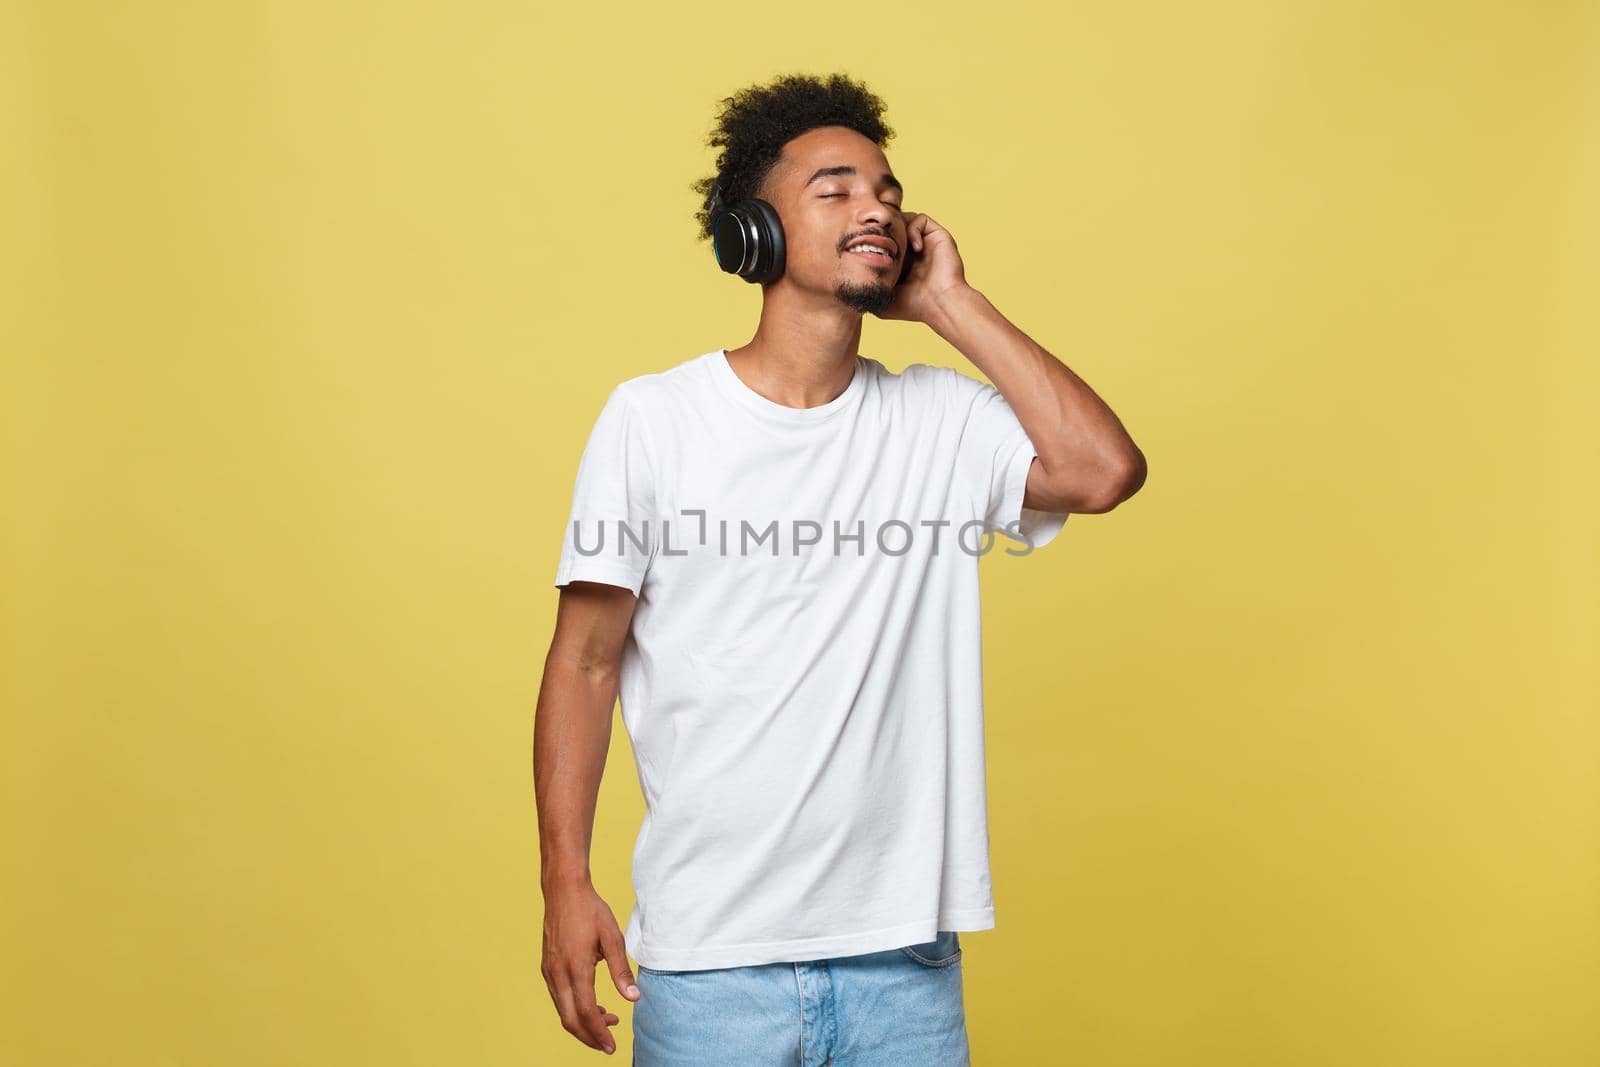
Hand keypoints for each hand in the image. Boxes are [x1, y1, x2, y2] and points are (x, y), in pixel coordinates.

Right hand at [540, 879, 637, 1054]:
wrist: (563, 891)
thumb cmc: (590, 911)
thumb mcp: (613, 938)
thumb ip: (621, 971)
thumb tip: (633, 998)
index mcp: (576, 967)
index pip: (586, 1012)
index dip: (599, 1033)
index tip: (612, 1045)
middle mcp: (558, 973)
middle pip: (570, 1019)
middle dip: (589, 1037)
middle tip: (608, 1045)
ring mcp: (549, 971)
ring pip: (563, 1011)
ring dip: (583, 1023)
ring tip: (608, 1020)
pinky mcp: (547, 967)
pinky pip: (559, 998)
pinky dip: (574, 1009)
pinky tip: (593, 1004)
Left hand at [873, 211, 970, 322]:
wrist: (939, 304)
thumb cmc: (913, 306)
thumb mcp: (882, 304)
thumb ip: (869, 292)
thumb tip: (848, 291)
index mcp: (901, 263)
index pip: (882, 242)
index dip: (873, 242)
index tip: (865, 249)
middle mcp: (913, 251)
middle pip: (892, 228)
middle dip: (883, 232)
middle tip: (876, 242)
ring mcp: (925, 242)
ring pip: (904, 220)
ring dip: (897, 230)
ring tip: (896, 247)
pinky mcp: (937, 235)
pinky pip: (920, 218)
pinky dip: (913, 229)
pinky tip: (914, 248)